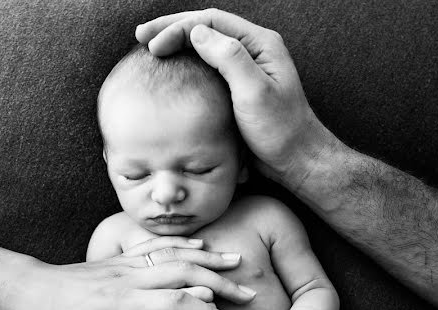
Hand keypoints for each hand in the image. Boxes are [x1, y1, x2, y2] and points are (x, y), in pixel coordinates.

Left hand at [7, 237, 256, 309]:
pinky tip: (203, 247)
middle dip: (221, 284)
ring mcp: (128, 264)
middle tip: (248, 295)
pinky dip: (185, 245)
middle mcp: (131, 277)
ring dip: (210, 261)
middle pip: (186, 273)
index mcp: (124, 302)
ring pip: (177, 256)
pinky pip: (159, 247)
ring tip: (238, 265)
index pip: (178, 303)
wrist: (31, 291)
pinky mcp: (124, 259)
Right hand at [136, 9, 335, 189]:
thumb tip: (197, 32)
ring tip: (149, 49)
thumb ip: (229, 58)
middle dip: (171, 29)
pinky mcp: (237, 89)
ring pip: (204, 46)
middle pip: (205, 27)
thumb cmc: (281, 130)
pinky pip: (206, 68)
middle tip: (141, 36)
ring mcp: (244, 69)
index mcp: (260, 44)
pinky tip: (169, 73)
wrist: (296, 160)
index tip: (154, 45)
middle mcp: (252, 50)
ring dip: (176, 45)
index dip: (178, 28)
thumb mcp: (255, 92)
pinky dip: (185, 65)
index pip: (211, 21)